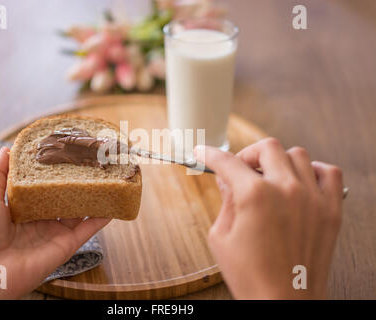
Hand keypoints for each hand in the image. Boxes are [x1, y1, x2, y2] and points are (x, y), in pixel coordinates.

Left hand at [0, 147, 110, 298]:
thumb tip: (7, 148)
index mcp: (25, 211)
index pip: (45, 189)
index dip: (55, 175)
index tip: (66, 158)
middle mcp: (42, 222)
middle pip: (65, 200)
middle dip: (76, 184)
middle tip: (90, 165)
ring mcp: (56, 234)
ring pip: (79, 212)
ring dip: (92, 198)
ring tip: (105, 180)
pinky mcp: (66, 246)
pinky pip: (88, 230)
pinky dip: (101, 219)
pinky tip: (112, 205)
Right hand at [194, 138, 342, 298]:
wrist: (282, 303)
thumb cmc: (250, 276)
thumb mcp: (222, 237)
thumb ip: (225, 201)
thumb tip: (227, 180)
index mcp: (254, 196)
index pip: (227, 162)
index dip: (210, 154)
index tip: (204, 152)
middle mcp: (286, 189)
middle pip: (267, 148)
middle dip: (247, 154)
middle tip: (240, 169)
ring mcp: (312, 198)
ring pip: (297, 154)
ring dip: (279, 161)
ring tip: (269, 177)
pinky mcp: (331, 210)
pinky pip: (329, 172)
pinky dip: (314, 170)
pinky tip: (301, 181)